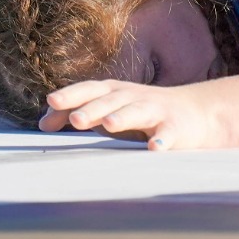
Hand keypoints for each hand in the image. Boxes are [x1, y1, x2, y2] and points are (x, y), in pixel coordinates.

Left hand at [40, 79, 219, 150]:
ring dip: (123, 117)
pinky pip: (168, 134)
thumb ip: (79, 113)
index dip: (72, 95)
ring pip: (137, 112)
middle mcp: (133, 97)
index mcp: (114, 92)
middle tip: (76, 119)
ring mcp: (156, 111)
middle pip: (110, 100)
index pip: (90, 89)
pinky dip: (162, 140)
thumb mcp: (110, 110)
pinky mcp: (176, 128)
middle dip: (93, 109)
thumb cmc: (143, 112)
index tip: (51, 101)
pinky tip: (154, 149)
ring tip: (109, 126)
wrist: (196, 112)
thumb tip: (43, 123)